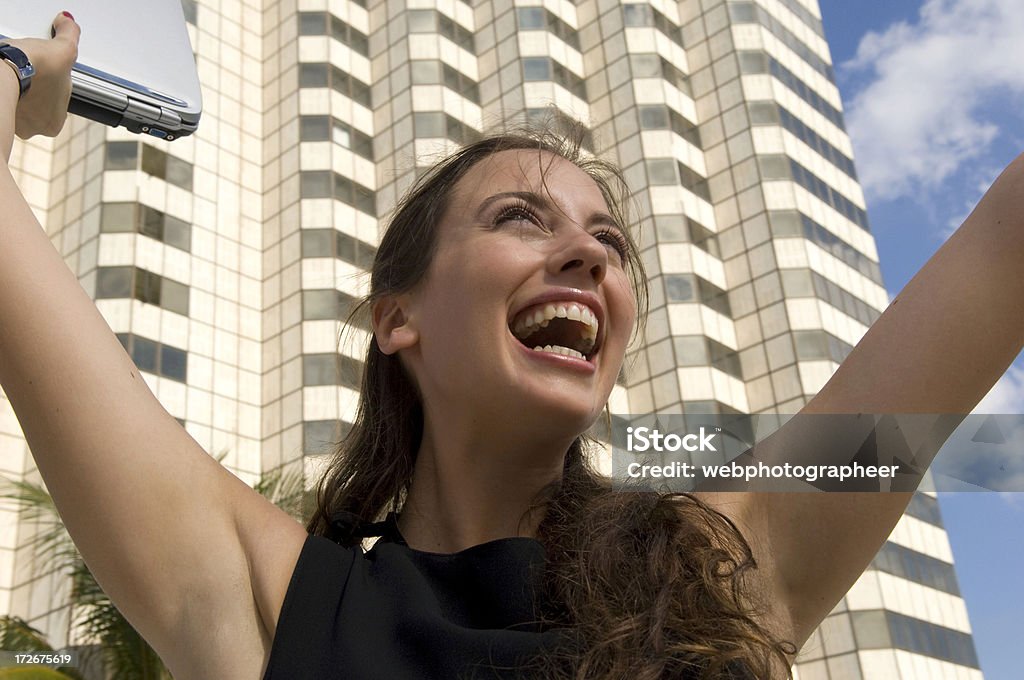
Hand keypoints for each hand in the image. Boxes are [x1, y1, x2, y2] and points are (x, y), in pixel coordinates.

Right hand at [3, 12, 79, 138]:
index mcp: (55, 122)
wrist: (3, 72)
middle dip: (37, 85)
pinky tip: (8, 79)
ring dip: (22, 87)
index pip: (58, 101)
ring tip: (18, 72)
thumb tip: (69, 23)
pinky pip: (7, 100)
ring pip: (22, 101)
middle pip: (39, 102)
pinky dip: (8, 90)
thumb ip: (70, 35)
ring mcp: (16, 122)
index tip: (47, 70)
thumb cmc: (35, 68)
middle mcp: (36, 127)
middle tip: (32, 70)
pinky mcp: (3, 113)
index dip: (54, 82)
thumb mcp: (64, 49)